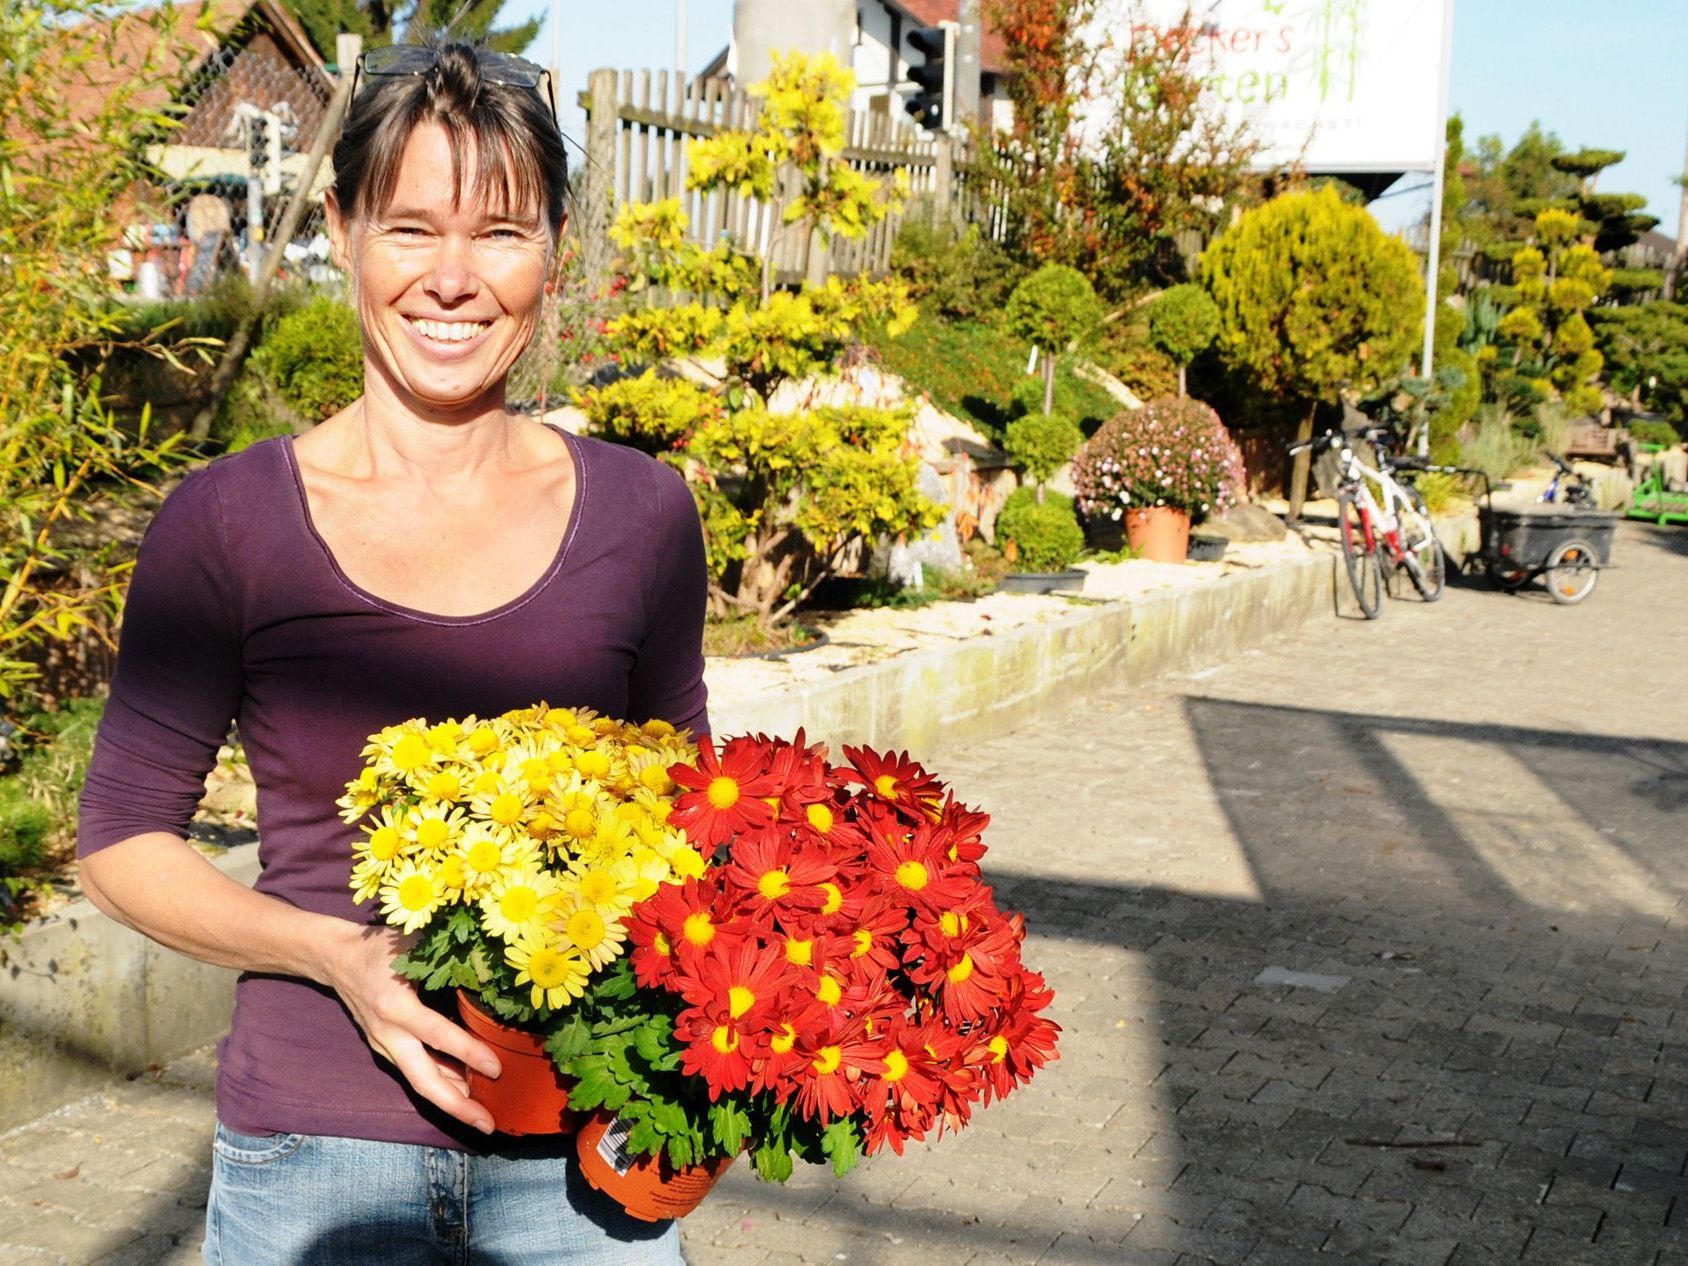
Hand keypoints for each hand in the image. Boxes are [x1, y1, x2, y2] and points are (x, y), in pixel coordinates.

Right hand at [322, 924, 501, 1132]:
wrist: (336, 959)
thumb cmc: (384, 945)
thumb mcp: (417, 943)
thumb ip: (451, 956)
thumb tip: (494, 970)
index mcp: (396, 1004)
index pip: (437, 1035)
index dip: (468, 1052)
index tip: (497, 1068)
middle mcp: (388, 1032)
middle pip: (423, 1080)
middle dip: (456, 1106)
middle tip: (488, 1124)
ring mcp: (384, 1045)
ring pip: (419, 1082)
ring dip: (451, 1100)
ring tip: (483, 1115)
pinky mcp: (384, 1049)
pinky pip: (415, 1072)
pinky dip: (440, 1084)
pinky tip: (465, 1090)